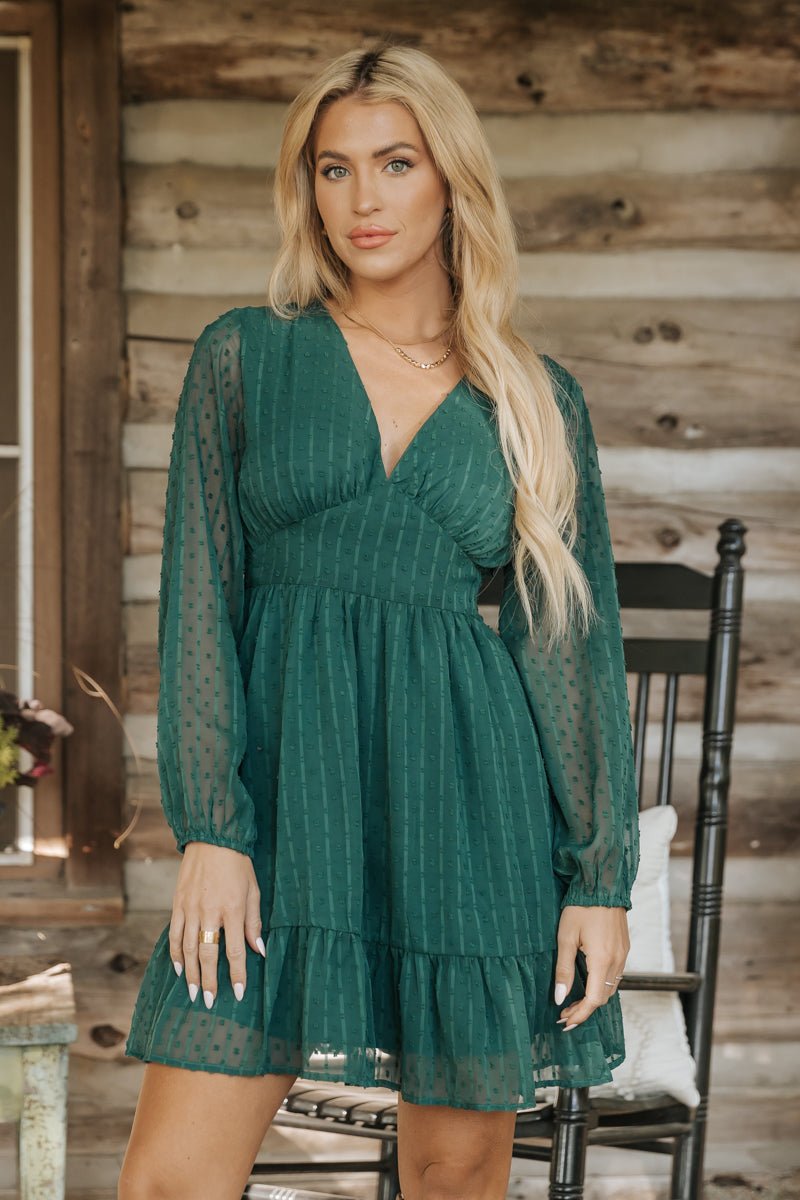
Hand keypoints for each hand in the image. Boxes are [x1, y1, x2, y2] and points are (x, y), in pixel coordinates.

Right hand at [168, 842, 264, 1008]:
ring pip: (188, 949)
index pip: (235, 950)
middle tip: (208, 1002)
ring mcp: (191, 908)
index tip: (238, 993)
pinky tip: (180, 968)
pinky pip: (175, 934)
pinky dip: (176, 954)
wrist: (212, 838)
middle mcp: (210, 912)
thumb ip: (254, 923)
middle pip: (208, 955)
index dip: (237, 974)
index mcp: (233, 909)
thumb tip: (259, 950)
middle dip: (209, 981)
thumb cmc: (237, 864)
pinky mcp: (177, 904)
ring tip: (193, 993)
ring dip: (190, 973)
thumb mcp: (253, 891)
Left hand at [553, 905, 629, 1030]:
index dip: (580, 1014)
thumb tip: (559, 997)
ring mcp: (624, 954)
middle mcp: (617, 961)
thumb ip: (563, 970)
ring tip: (573, 1001)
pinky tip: (588, 982)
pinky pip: (616, 975)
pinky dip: (602, 985)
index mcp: (602, 960)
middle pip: (604, 997)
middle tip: (565, 1012)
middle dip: (585, 1009)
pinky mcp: (624, 948)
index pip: (594, 1000)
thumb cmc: (580, 908)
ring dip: (594, 998)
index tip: (565, 1021)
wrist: (601, 884)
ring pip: (611, 988)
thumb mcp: (565, 938)